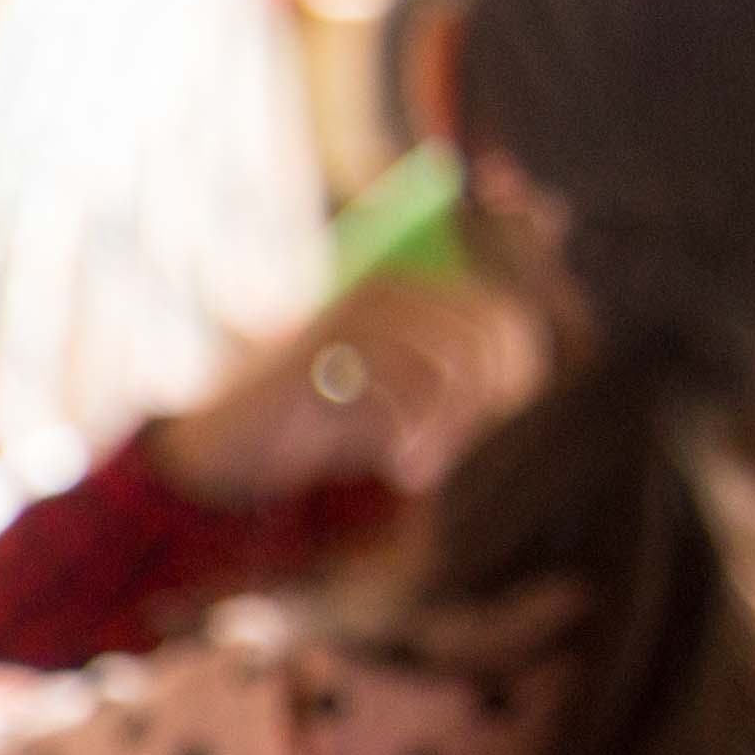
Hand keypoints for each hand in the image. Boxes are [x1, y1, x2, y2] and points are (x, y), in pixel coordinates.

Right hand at [145, 273, 549, 510]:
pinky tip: (398, 466)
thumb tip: (528, 379)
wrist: (226, 450)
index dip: (513, 379)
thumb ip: (458, 379)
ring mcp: (356, 311)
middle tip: (452, 453)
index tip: (480, 431)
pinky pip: (412, 383)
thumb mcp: (402, 398)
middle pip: (493, 331)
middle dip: (489, 402)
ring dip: (450, 426)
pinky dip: (416, 435)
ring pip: (458, 358)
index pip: (508, 319)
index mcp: (410, 290)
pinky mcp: (329, 344)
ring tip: (419, 467)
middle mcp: (387, 287)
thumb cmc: (320, 427)